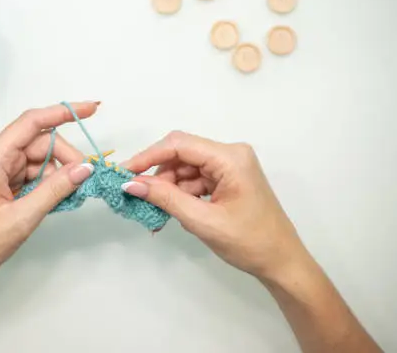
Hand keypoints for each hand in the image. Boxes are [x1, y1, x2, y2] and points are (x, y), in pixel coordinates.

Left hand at [0, 102, 98, 286]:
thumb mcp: (22, 218)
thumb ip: (55, 190)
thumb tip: (85, 168)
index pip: (33, 122)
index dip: (63, 112)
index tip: (92, 110)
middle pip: (40, 143)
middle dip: (65, 157)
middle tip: (83, 180)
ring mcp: (0, 171)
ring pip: (39, 160)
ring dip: (58, 174)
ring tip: (69, 196)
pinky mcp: (4, 185)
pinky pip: (33, 175)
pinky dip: (48, 184)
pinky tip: (57, 199)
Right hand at [122, 131, 308, 280]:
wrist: (282, 262)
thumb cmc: (249, 242)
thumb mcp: (203, 221)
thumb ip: (166, 199)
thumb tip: (131, 184)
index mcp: (230, 157)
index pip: (179, 144)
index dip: (148, 156)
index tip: (124, 173)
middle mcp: (230, 155)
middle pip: (181, 155)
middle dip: (157, 176)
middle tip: (135, 196)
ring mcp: (229, 167)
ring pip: (185, 169)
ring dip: (167, 189)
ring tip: (154, 212)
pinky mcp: (227, 180)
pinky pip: (195, 181)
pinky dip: (180, 196)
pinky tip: (169, 213)